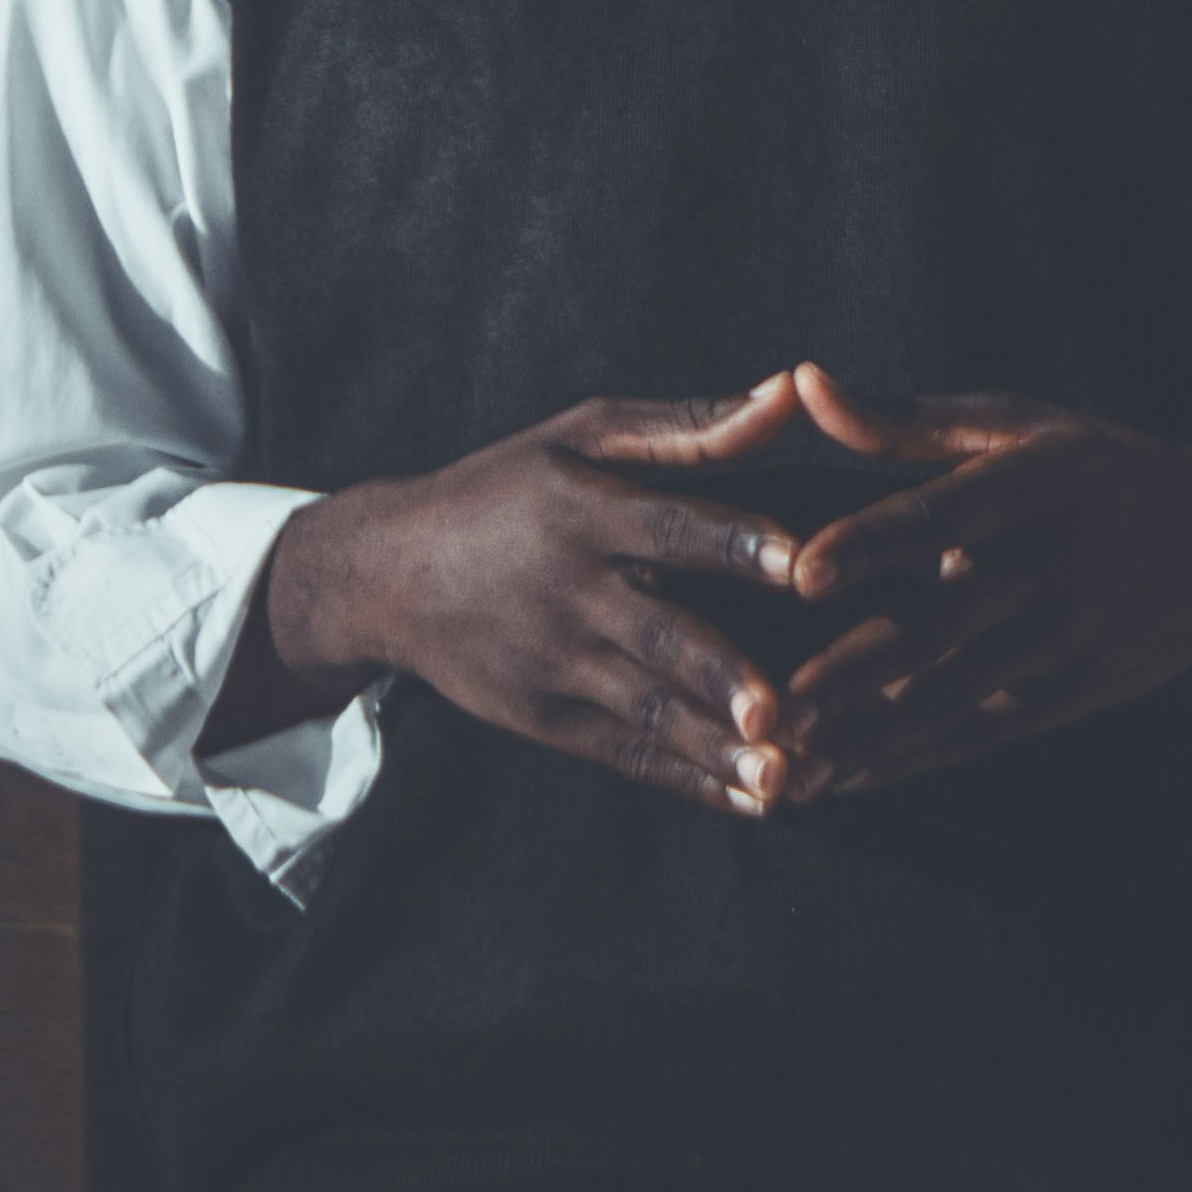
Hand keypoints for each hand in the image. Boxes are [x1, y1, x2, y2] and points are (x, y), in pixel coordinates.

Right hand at [205, 377, 814, 820]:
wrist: (391, 574)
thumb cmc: (507, 489)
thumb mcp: (583, 435)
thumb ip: (690, 425)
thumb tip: (789, 390)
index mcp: (584, 511)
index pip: (668, 526)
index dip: (734, 542)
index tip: (800, 562)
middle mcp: (571, 591)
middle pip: (656, 633)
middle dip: (718, 673)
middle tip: (780, 712)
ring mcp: (556, 663)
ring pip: (648, 707)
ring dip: (715, 746)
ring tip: (781, 779)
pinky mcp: (547, 718)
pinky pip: (627, 752)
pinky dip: (687, 779)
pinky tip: (750, 801)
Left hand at [770, 359, 1191, 796]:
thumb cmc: (1093, 466)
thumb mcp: (1015, 423)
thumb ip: (902, 417)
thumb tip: (802, 382)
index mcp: (1030, 483)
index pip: (939, 513)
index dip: (870, 542)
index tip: (802, 573)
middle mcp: (1049, 565)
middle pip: (938, 624)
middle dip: (850, 673)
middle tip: (771, 710)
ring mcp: (1064, 639)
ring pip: (952, 695)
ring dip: (868, 736)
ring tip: (791, 767)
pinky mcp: (1073, 694)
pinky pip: (980, 734)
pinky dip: (911, 760)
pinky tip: (846, 781)